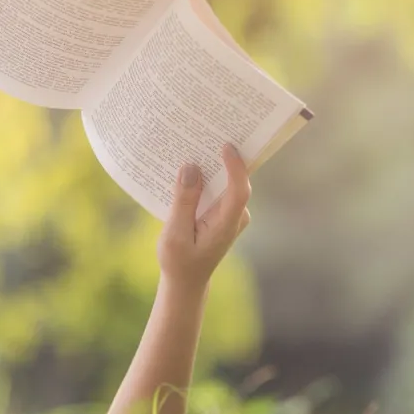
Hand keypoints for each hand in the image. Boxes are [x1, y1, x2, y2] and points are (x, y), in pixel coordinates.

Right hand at [157, 144, 251, 290]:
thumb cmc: (178, 261)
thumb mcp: (174, 233)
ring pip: (226, 184)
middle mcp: (235, 217)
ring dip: (213, 166)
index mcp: (226, 224)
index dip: (236, 167)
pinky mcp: (223, 213)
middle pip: (235, 182)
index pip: (239, 191)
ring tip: (199, 142)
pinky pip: (219, 189)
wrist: (186, 281)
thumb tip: (191, 168)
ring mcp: (231, 215)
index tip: (226, 146)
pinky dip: (208, 177)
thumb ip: (183, 201)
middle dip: (223, 158)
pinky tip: (192, 165)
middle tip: (210, 132)